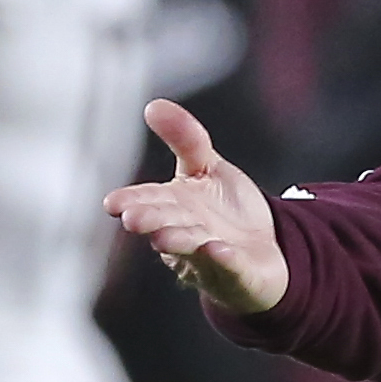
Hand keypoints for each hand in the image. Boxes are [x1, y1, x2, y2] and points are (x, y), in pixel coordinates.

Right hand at [108, 98, 284, 315]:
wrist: (267, 247)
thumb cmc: (226, 210)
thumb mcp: (207, 168)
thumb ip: (185, 139)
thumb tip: (153, 105)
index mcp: (174, 207)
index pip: (150, 201)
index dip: (132, 202)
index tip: (113, 203)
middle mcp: (186, 234)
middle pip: (166, 226)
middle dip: (151, 222)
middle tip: (133, 219)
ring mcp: (211, 259)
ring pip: (192, 250)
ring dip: (178, 242)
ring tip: (164, 237)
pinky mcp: (240, 276)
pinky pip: (231, 269)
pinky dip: (224, 261)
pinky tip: (218, 250)